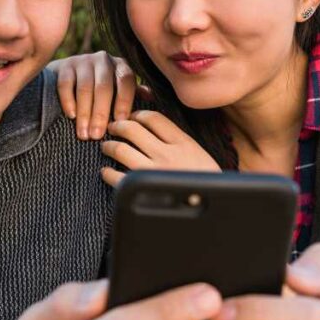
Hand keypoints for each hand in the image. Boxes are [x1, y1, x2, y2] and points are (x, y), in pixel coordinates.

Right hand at [47, 52, 142, 139]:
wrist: (71, 75)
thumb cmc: (102, 89)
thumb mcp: (120, 89)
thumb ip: (134, 93)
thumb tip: (152, 98)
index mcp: (121, 66)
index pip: (126, 81)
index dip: (124, 101)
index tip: (120, 122)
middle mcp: (103, 59)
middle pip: (104, 87)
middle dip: (101, 113)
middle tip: (97, 135)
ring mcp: (83, 60)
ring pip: (85, 88)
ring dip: (84, 113)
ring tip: (83, 134)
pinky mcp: (64, 65)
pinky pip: (66, 83)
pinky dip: (68, 101)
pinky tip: (71, 116)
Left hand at [101, 110, 220, 186]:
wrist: (213, 205)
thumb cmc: (205, 181)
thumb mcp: (198, 154)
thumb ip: (178, 140)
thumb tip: (154, 126)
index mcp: (182, 143)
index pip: (153, 118)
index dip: (138, 114)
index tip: (132, 117)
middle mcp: (167, 154)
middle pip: (133, 129)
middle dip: (118, 126)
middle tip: (113, 128)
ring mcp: (154, 172)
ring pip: (121, 149)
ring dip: (109, 146)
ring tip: (106, 147)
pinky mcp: (143, 192)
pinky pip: (117, 177)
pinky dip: (107, 173)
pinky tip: (106, 172)